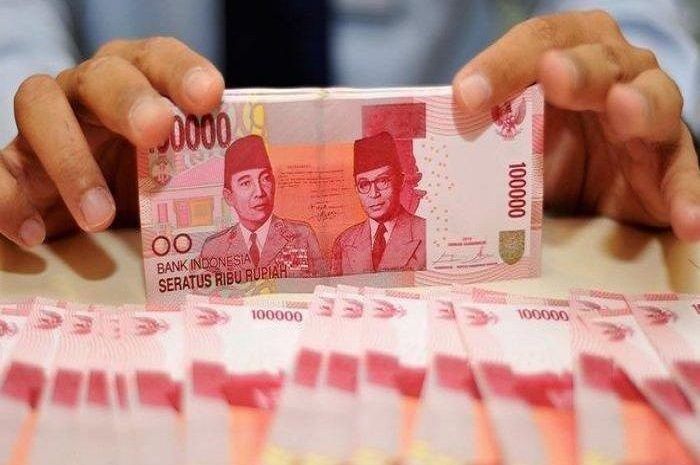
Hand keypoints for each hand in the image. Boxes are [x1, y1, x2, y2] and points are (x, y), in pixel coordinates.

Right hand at [0, 37, 223, 246]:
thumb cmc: (158, 185)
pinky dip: (8, 201)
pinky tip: (36, 237)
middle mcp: (91, 91)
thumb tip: (273, 194)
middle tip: (157, 132)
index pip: (159, 58)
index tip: (209, 96)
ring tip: (101, 216)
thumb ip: (218, 169)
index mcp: (142, 83)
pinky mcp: (15, 163)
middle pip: (101, 74)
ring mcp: (48, 122)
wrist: (102, 210)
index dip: (181, 71)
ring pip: (37, 105)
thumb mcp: (190, 175)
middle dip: (129, 99)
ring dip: (70, 159)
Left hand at [453, 10, 699, 240]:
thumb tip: (437, 138)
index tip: (465, 96)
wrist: (584, 179)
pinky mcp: (670, 163)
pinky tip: (687, 221)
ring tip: (623, 112)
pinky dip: (689, 197)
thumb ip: (484, 126)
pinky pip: (685, 176)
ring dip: (640, 105)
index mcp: (568, 51)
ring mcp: (648, 115)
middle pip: (601, 60)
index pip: (538, 41)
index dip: (502, 63)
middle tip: (554, 77)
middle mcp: (615, 71)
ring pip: (655, 100)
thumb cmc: (539, 142)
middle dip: (578, 69)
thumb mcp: (508, 132)